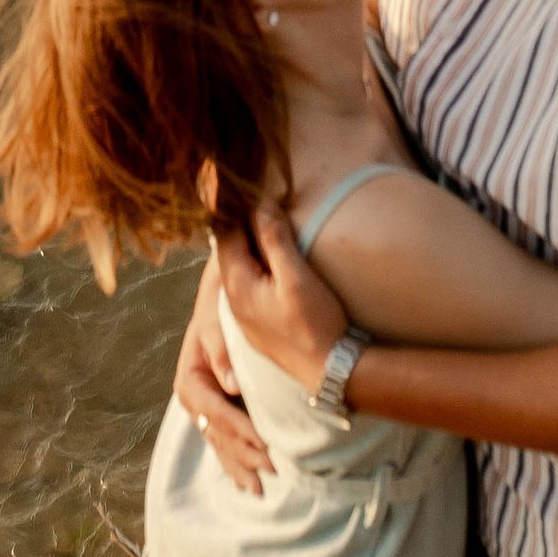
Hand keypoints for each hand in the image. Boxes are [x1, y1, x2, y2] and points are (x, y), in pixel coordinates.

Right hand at [174, 253, 268, 494]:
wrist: (230, 286)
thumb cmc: (224, 299)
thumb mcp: (217, 316)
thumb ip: (221, 348)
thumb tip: (230, 386)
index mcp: (190, 372)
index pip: (209, 406)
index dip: (233, 424)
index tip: (261, 439)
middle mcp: (195, 391)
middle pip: (215, 430)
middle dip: (240, 451)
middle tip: (270, 468)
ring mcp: (207, 402)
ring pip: (219, 440)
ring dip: (238, 463)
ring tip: (259, 487)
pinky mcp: (220, 406)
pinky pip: (223, 438)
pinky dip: (234, 459)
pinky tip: (245, 480)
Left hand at [217, 204, 346, 391]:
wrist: (332, 373)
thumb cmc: (315, 325)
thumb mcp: (296, 276)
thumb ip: (274, 239)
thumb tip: (258, 204)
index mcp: (237, 285)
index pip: (225, 233)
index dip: (233, 206)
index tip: (239, 182)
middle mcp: (233, 301)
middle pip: (229, 249)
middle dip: (239, 222)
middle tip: (251, 194)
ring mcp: (245, 316)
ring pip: (239, 267)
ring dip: (249, 243)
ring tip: (263, 219)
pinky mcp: (260, 326)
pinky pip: (249, 284)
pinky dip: (256, 263)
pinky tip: (271, 258)